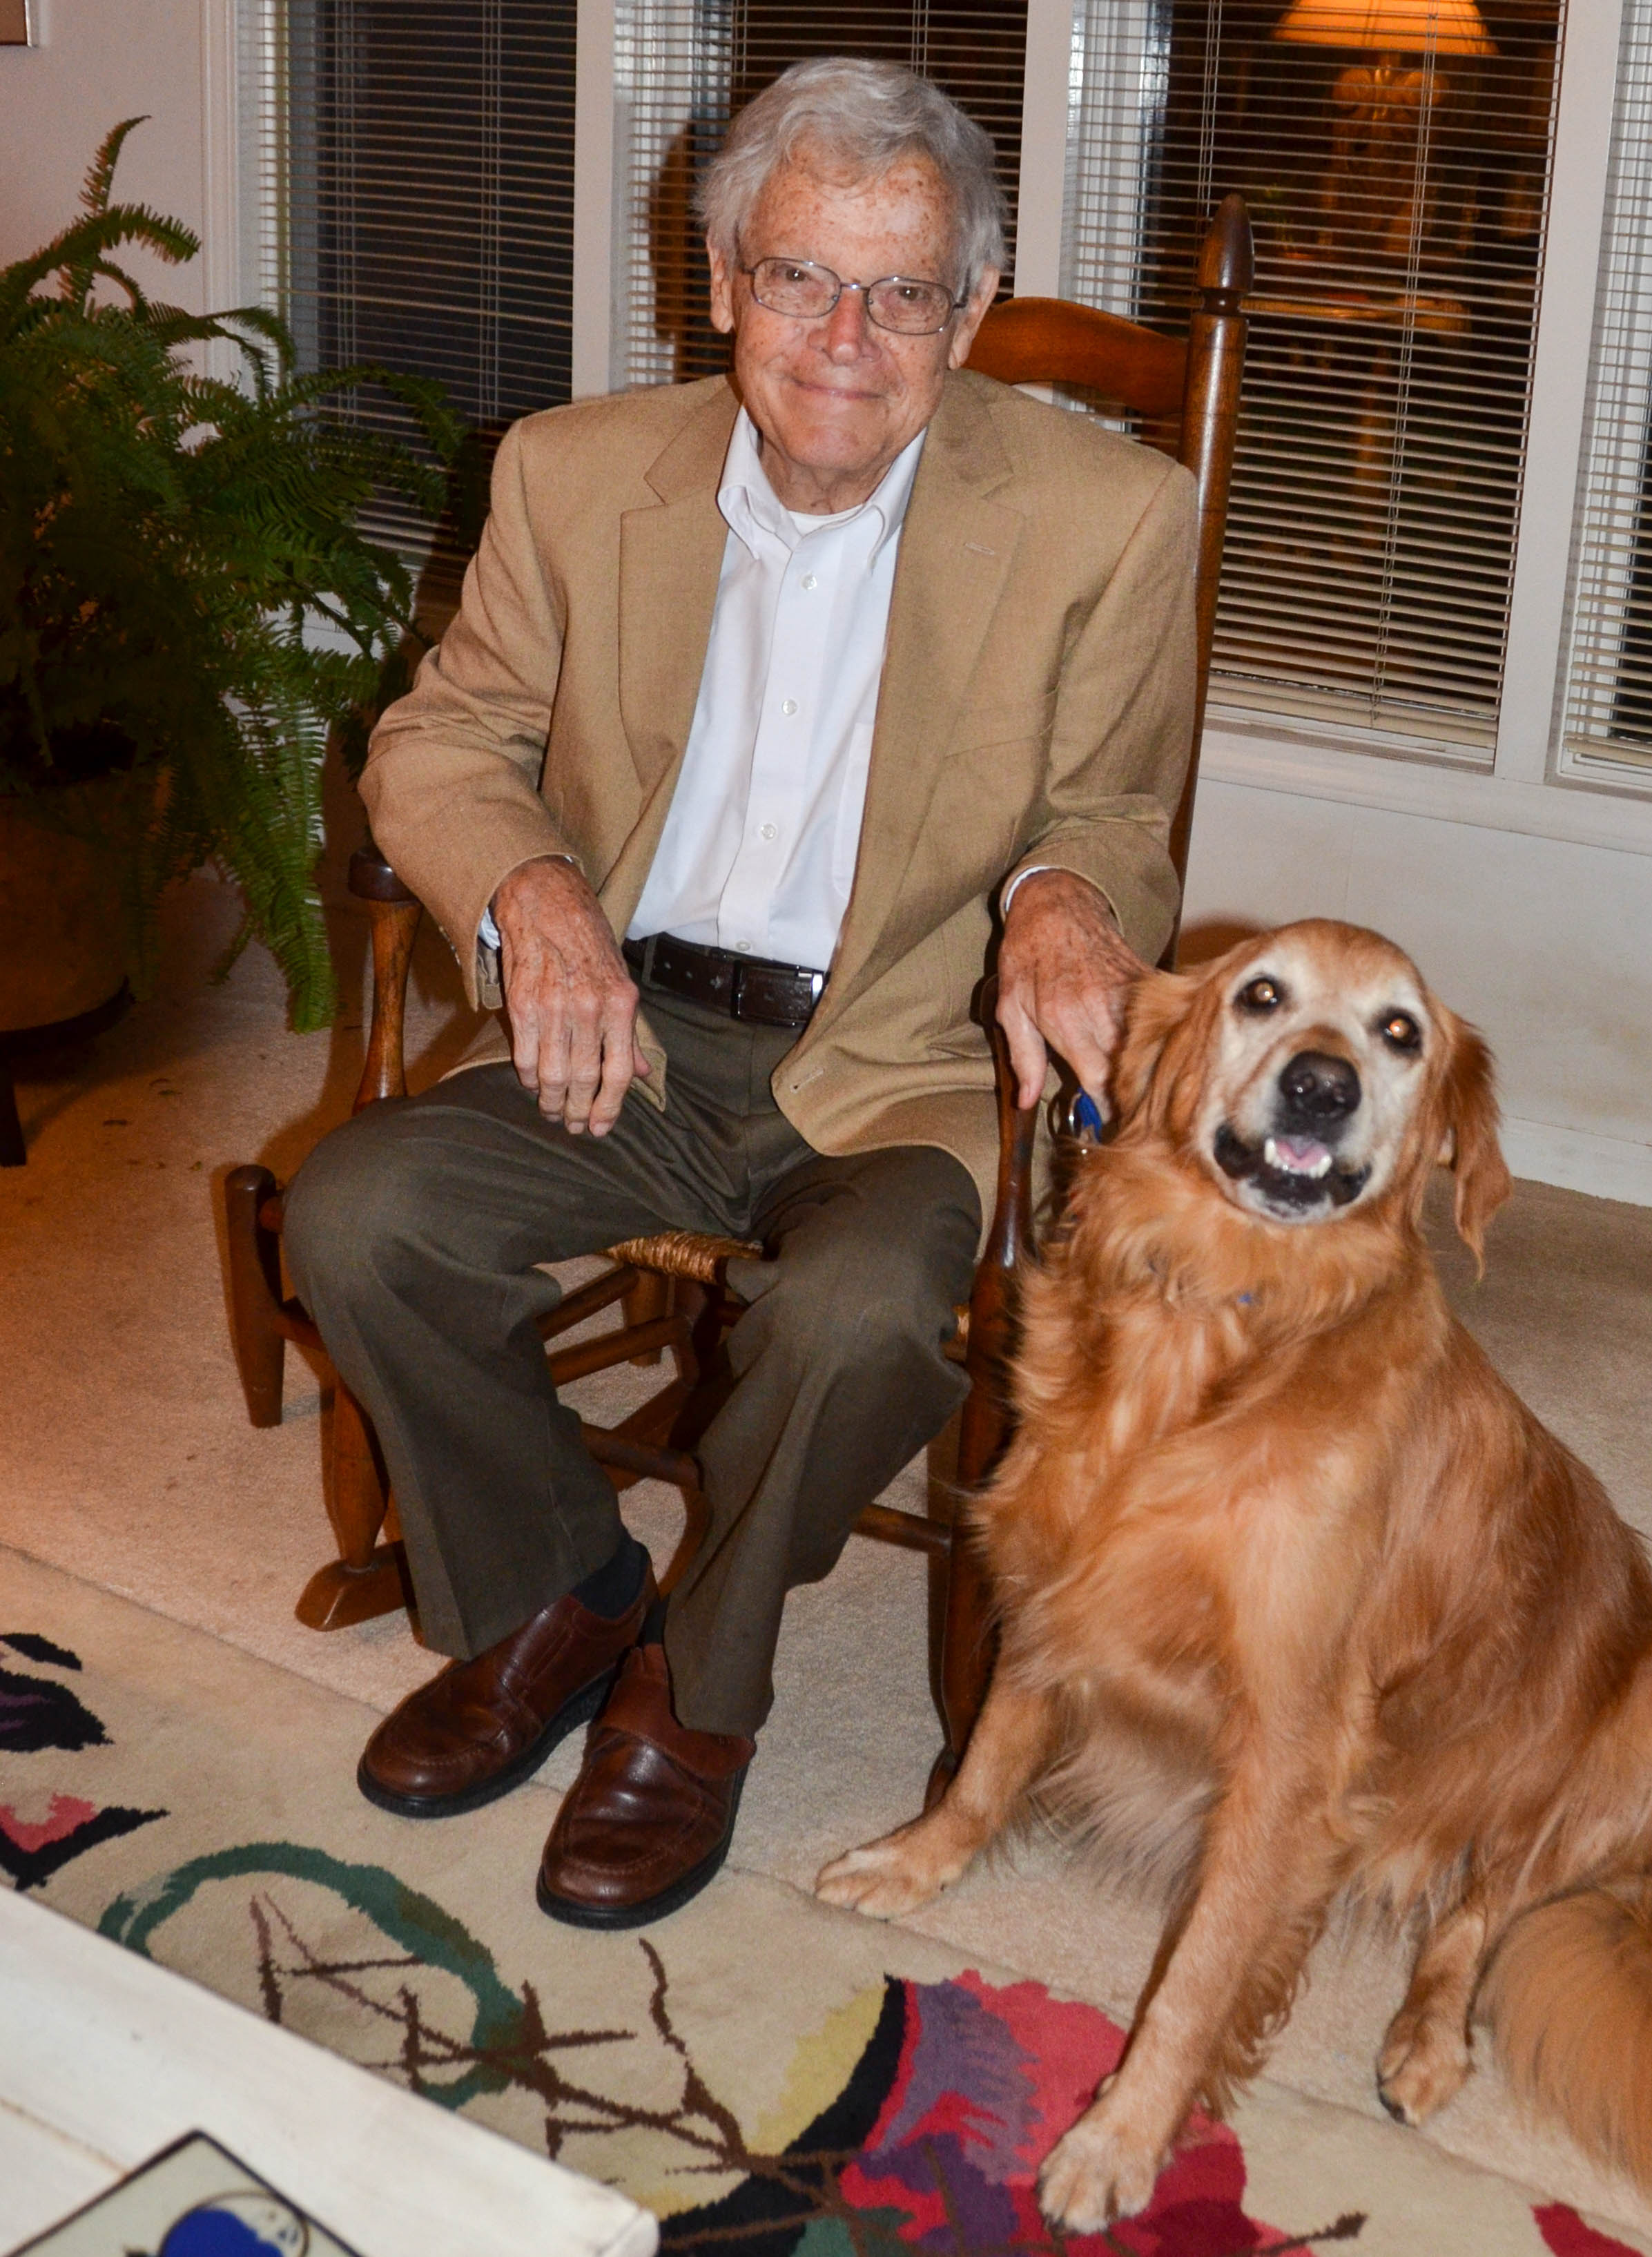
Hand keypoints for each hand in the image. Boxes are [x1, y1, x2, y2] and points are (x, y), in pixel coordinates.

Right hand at [492, 857, 649, 1134]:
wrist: (545, 900)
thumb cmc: (588, 940)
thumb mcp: (621, 980)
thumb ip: (629, 1032)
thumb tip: (640, 1074)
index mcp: (620, 1003)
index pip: (618, 1071)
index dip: (609, 1107)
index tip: (600, 1128)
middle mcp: (588, 1008)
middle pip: (582, 1079)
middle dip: (576, 1111)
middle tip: (571, 1126)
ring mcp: (553, 1007)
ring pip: (551, 1074)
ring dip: (550, 1101)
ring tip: (551, 1111)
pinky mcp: (521, 1003)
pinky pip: (524, 1056)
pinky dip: (527, 1077)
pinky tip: (532, 1084)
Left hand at [996, 868, 1148, 1114]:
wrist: (1057, 905)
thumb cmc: (1027, 957)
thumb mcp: (1010, 1008)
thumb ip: (1023, 1058)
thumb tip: (1028, 1101)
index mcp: (1066, 1019)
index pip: (1100, 1079)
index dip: (1109, 1107)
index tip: (1110, 1124)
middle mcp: (1101, 1008)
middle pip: (1132, 1068)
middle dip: (1132, 1095)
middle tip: (1131, 1114)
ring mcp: (1128, 993)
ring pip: (1151, 1045)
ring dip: (1148, 1069)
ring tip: (1144, 1088)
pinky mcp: (1146, 979)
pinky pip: (1159, 1018)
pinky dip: (1158, 1038)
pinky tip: (1153, 1051)